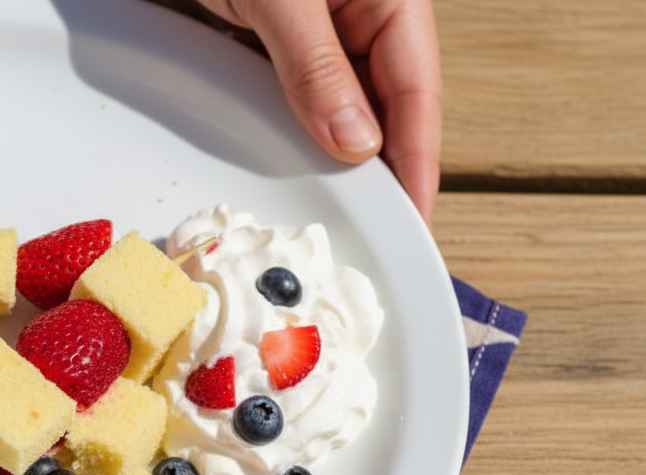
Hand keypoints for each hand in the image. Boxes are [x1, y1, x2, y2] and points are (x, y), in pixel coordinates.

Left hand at [197, 0, 441, 221]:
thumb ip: (317, 66)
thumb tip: (355, 143)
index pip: (417, 92)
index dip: (417, 162)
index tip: (414, 219)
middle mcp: (364, 11)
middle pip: (384, 106)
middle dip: (378, 168)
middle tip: (372, 231)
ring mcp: (322, 23)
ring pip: (338, 104)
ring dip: (329, 151)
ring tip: (332, 208)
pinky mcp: (278, 30)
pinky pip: (295, 90)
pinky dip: (289, 125)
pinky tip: (283, 158)